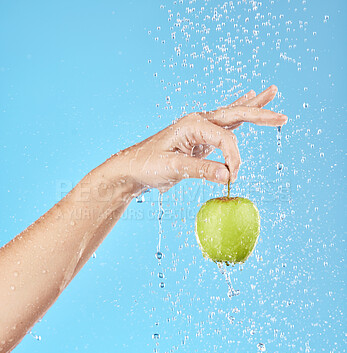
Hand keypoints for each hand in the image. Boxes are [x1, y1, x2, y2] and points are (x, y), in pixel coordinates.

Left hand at [114, 85, 287, 192]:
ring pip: (232, 115)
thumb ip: (200, 170)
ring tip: (270, 92)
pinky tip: (246, 101)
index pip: (225, 139)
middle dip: (260, 114)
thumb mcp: (173, 168)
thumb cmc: (147, 164)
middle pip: (235, 114)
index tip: (232, 177)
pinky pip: (224, 126)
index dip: (233, 159)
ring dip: (252, 106)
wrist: (133, 167)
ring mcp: (200, 128)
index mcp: (193, 124)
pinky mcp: (200, 139)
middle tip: (282, 115)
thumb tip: (227, 175)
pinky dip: (238, 116)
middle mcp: (199, 121)